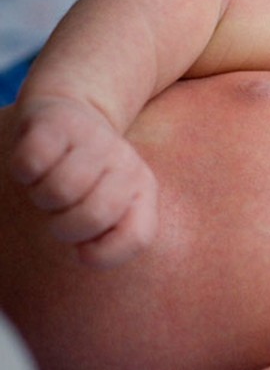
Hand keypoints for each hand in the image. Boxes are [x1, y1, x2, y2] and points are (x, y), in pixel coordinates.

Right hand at [9, 97, 157, 266]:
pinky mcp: (55, 122)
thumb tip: (85, 255)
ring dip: (42, 197)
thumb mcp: (114, 209)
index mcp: (143, 187)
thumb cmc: (89, 177)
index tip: (86, 245)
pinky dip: (25, 172)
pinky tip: (35, 164)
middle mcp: (125, 161)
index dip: (104, 254)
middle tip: (62, 210)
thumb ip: (114, 242)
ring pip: (58, 191)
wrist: (71, 114)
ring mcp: (93, 139)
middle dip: (65, 226)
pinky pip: (32, 163)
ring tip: (48, 184)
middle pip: (93, 216)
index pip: (137, 237)